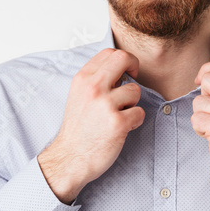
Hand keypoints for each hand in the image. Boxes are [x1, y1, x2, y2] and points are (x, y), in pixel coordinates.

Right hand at [38, 48, 144, 203]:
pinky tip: (122, 128)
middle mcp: (93, 88)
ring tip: (119, 115)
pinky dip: (134, 121)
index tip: (125, 73)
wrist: (70, 157)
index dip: (123, 60)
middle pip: (124, 59)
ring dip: (132, 104)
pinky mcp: (117, 123)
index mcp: (83, 79)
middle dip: (134, 68)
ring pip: (135, 90)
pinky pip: (139, 112)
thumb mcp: (78, 95)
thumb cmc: (77, 128)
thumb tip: (120, 69)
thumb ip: (95, 79)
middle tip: (131, 84)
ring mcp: (105, 105)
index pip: (109, 53)